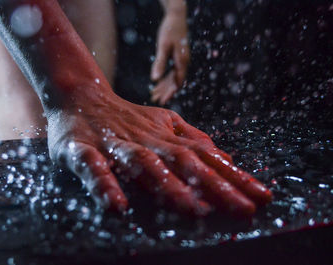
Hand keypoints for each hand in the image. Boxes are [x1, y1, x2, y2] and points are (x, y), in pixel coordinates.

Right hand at [47, 87, 271, 217]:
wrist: (79, 96)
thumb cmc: (124, 117)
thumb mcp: (163, 123)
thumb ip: (192, 139)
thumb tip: (226, 157)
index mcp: (165, 137)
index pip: (205, 157)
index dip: (234, 176)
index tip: (262, 197)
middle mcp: (146, 141)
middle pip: (184, 162)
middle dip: (216, 186)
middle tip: (243, 209)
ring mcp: (115, 145)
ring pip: (144, 164)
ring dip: (168, 185)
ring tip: (192, 209)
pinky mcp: (81, 150)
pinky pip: (93, 168)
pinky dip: (105, 184)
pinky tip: (116, 207)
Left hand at [151, 10, 189, 104]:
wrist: (176, 17)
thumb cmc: (169, 30)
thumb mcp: (163, 47)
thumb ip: (159, 63)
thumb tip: (154, 79)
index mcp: (182, 61)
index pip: (177, 82)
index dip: (170, 93)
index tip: (162, 101)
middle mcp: (183, 62)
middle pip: (175, 82)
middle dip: (165, 92)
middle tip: (155, 101)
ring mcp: (181, 60)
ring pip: (172, 78)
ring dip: (164, 86)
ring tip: (153, 95)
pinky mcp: (177, 57)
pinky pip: (171, 72)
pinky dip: (164, 78)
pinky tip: (156, 84)